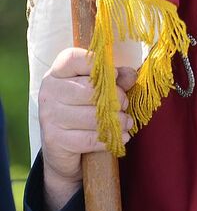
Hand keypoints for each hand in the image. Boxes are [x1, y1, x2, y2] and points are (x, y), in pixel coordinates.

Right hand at [38, 47, 135, 210]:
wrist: (71, 153)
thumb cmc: (93, 112)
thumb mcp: (105, 92)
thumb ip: (118, 78)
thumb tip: (133, 72)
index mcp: (60, 71)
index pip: (76, 56)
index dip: (100, 64)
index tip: (118, 75)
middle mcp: (50, 90)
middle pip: (92, 89)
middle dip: (117, 99)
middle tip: (127, 107)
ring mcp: (49, 115)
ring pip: (93, 114)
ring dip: (118, 121)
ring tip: (128, 125)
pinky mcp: (55, 140)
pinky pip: (90, 136)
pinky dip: (109, 139)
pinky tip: (119, 139)